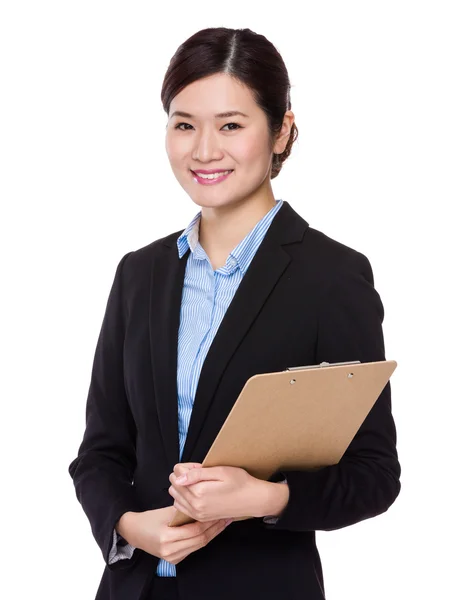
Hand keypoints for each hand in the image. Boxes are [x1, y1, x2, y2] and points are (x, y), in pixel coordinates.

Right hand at [116, 506, 231, 564]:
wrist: (134, 531)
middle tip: (226, 517)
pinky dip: (202, 539)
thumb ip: (185, 510)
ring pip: (198, 546)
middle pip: (200, 540)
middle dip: (215, 528)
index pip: (195, 531)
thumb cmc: (150, 518)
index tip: (220, 512)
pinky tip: (211, 531)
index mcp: (167, 537)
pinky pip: (192, 549)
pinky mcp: (174, 560)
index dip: (209, 521)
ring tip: (222, 523)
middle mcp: (170, 551)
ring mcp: (172, 558)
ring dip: (211, 534)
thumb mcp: (167, 511)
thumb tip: (203, 504)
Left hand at [168, 463, 265, 520]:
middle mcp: (195, 506)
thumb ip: (197, 474)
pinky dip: (185, 498)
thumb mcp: (220, 471)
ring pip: (175, 497)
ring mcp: (197, 514)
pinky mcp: (201, 518)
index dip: (187, 466)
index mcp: (199, 492)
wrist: (252, 500)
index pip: (177, 474)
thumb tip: (178, 476)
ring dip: (182, 488)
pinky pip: (182, 507)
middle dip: (182, 477)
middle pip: (174, 485)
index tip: (200, 467)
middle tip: (200, 474)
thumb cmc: (240, 483)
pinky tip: (197, 493)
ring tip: (199, 483)